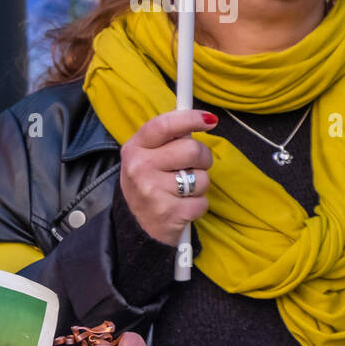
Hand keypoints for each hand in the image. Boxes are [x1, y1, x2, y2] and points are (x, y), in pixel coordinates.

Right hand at [119, 108, 216, 245]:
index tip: (210, 120)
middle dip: (202, 159)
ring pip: (202, 177)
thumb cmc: (148, 185)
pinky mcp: (169, 213)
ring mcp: (152, 191)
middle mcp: (140, 167)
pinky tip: (182, 208)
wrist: (136, 226)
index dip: (190, 118)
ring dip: (200, 185)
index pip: (164, 125)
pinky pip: (202, 202)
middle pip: (191, 149)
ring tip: (183, 191)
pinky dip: (198, 206)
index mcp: (134, 149)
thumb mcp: (145, 157)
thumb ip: (167, 138)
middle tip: (192, 167)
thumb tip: (203, 119)